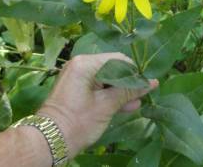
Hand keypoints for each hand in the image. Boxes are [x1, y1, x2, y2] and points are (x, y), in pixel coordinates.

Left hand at [37, 52, 157, 157]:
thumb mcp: (107, 106)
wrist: (50, 143)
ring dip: (121, 90)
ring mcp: (77, 77)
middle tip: (145, 92)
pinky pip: (97, 87)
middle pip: (111, 68)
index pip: (117, 59)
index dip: (134, 71)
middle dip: (128, 82)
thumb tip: (152, 82)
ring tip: (138, 101)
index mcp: (85, 63)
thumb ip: (129, 92)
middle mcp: (80, 65)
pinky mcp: (76, 89)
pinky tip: (127, 105)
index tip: (147, 83)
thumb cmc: (79, 121)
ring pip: (106, 79)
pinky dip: (109, 95)